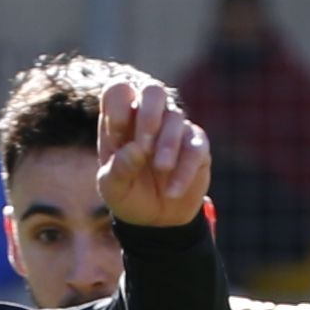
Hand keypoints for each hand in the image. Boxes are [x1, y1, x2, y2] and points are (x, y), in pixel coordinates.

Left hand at [94, 73, 210, 231]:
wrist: (155, 218)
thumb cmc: (128, 193)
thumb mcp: (113, 188)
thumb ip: (118, 169)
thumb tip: (136, 150)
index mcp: (121, 119)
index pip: (119, 90)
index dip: (118, 107)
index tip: (116, 137)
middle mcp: (149, 117)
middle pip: (153, 90)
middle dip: (149, 114)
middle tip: (143, 145)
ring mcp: (175, 128)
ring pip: (176, 118)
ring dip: (167, 144)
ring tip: (161, 169)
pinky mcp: (196, 146)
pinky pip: (195, 147)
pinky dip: (185, 168)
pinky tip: (172, 191)